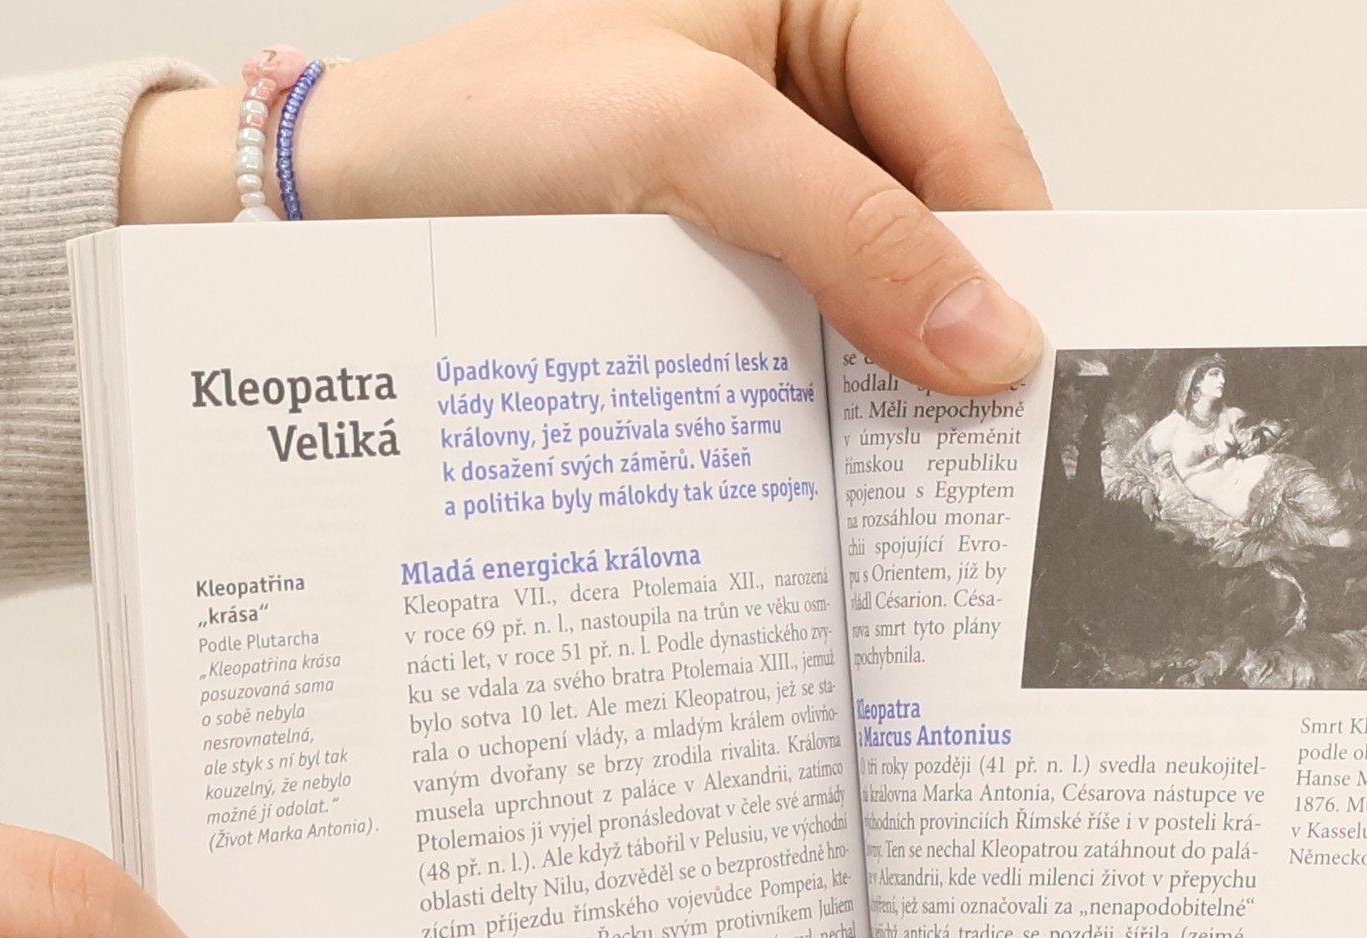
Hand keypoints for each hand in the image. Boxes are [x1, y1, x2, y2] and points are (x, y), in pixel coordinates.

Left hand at [121, 0, 1049, 392]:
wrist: (341, 221)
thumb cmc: (476, 127)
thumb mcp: (685, 140)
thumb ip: (849, 225)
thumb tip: (991, 336)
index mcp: (814, 8)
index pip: (962, 116)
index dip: (1003, 235)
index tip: (1026, 355)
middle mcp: (801, 101)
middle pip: (936, 217)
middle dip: (952, 318)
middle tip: (974, 430)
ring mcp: (763, 204)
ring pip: (880, 296)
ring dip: (890, 378)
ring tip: (902, 464)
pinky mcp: (723, 287)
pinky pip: (812, 346)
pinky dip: (826, 405)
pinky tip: (828, 458)